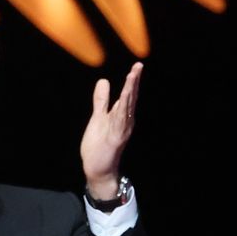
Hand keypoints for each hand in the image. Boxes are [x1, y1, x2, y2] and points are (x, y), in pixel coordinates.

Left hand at [78, 61, 142, 199]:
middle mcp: (125, 121)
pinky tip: (123, 100)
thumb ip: (101, 101)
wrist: (98, 169)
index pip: (128, 95)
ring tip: (132, 77)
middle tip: (138, 66)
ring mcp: (121, 130)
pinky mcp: (115, 139)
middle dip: (134, 82)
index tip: (137, 66)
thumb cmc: (99, 145)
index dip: (132, 81)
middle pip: (130, 98)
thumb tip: (104, 80)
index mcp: (121, 115)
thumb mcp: (98, 118)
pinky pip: (119, 122)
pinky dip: (122, 111)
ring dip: (129, 93)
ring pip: (126, 107)